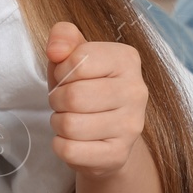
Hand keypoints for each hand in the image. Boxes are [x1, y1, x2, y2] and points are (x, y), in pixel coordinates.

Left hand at [46, 21, 148, 180]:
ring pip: (69, 125)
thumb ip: (63, 37)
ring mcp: (132, 126)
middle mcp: (137, 91)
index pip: (79, 59)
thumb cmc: (84, 87)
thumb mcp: (72, 55)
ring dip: (58, 123)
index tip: (68, 77)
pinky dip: (60, 145)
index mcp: (127, 59)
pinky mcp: (119, 155)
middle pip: (73, 96)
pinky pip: (70, 150)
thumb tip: (56, 50)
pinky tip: (74, 140)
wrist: (106, 133)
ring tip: (71, 119)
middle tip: (65, 102)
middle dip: (57, 99)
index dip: (62, 70)